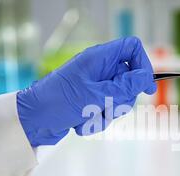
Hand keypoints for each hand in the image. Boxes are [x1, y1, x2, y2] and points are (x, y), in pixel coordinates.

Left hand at [16, 37, 156, 146]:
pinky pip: (106, 113)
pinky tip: (78, 123)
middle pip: (128, 80)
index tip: (146, 88)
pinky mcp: (90, 103)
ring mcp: (94, 87)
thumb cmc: (57, 101)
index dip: (143, 65)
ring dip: (105, 115)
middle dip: (120, 100)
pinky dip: (95, 122)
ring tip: (86, 117)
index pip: (131, 49)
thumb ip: (123, 87)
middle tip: (106, 107)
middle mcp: (98, 70)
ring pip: (118, 101)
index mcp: (99, 58)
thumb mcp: (94, 95)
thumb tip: (146, 78)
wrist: (32, 122)